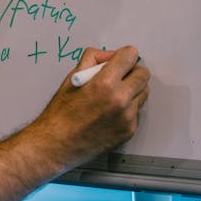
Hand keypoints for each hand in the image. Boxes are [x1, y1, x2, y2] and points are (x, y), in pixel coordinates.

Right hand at [29, 45, 150, 168]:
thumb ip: (93, 59)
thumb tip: (111, 55)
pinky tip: (110, 112)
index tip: (121, 59)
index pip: (131, 56)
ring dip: (132, 90)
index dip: (124, 55)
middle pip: (143, 74)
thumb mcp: (72, 77)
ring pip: (143, 93)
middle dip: (132, 72)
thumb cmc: (61, 112)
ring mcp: (127, 117)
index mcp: (105, 83)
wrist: (57, 144)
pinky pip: (136, 111)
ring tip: (113, 95)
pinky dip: (127, 108)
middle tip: (119, 76)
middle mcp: (120, 99)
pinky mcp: (129, 131)